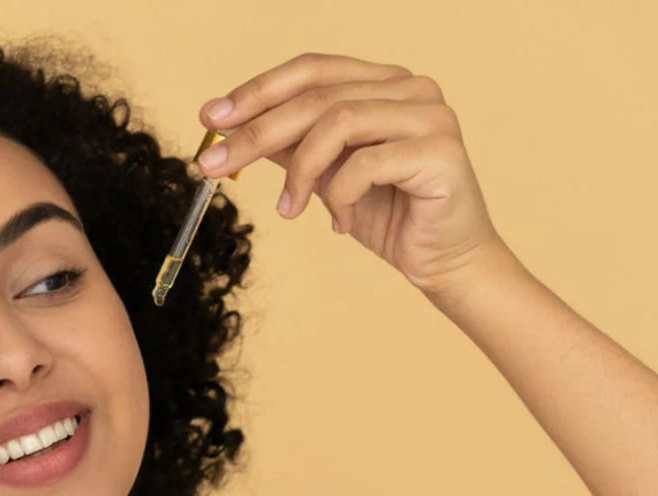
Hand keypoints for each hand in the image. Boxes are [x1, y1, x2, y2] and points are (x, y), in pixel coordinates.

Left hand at [196, 52, 509, 294]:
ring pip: (338, 123)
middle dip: (257, 131)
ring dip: (300, 170)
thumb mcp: (327, 176)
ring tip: (289, 210)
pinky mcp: (440, 151)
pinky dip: (340, 197)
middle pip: (319, 96)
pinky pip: (365, 164)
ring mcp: (431, 114)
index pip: (312, 70)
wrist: (447, 263)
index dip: (258, 90)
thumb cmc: (390, 216)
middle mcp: (411, 87)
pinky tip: (341, 224)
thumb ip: (292, 145)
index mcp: (385, 82)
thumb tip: (232, 126)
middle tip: (212, 162)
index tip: (210, 117)